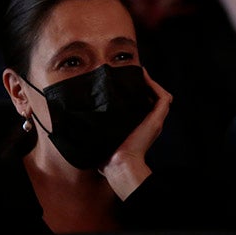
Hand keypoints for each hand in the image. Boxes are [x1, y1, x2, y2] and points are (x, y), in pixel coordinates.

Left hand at [98, 68, 170, 199]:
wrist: (118, 162)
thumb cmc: (107, 153)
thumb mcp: (99, 134)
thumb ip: (94, 126)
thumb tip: (72, 118)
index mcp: (137, 126)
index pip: (140, 105)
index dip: (134, 93)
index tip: (122, 81)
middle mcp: (148, 122)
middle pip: (151, 98)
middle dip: (142, 85)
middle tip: (130, 74)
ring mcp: (155, 120)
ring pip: (160, 96)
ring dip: (150, 83)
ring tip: (138, 72)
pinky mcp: (157, 119)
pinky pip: (163, 97)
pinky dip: (155, 85)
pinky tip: (143, 76)